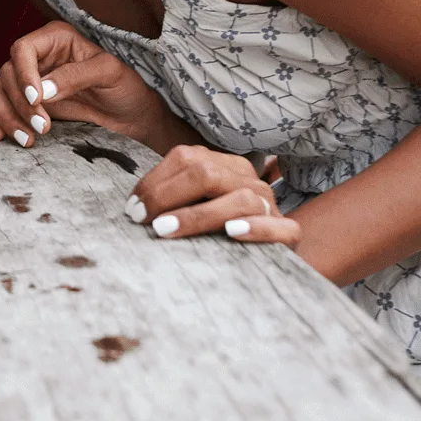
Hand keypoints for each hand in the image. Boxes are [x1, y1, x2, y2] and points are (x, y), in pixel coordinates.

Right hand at [0, 21, 180, 150]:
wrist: (132, 118)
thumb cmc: (125, 88)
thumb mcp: (109, 74)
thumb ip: (76, 76)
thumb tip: (42, 90)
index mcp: (56, 38)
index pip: (23, 49)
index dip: (23, 74)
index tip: (37, 100)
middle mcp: (39, 56)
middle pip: (7, 72)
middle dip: (20, 103)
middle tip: (42, 126)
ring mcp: (30, 80)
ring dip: (6, 115)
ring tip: (27, 139)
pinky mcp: (27, 103)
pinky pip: (1, 106)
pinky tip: (0, 136)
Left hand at [128, 143, 297, 247]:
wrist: (266, 262)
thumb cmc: (218, 235)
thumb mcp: (194, 207)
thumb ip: (173, 198)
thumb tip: (134, 205)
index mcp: (224, 165)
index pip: (185, 159)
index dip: (155, 182)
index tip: (132, 210)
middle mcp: (248, 178)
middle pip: (207, 174)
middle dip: (169, 196)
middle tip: (145, 221)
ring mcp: (270, 203)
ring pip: (239, 199)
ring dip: (199, 215)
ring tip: (167, 230)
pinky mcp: (288, 233)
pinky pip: (280, 228)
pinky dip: (256, 228)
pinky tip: (231, 234)